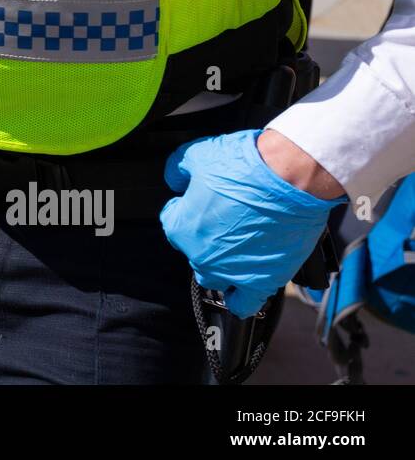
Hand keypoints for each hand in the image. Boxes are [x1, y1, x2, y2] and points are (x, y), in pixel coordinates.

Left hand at [160, 129, 345, 318]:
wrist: (289, 178)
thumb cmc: (244, 166)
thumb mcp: (197, 155)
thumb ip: (178, 170)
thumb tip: (175, 179)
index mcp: (181, 228)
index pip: (171, 222)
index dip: (184, 208)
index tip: (198, 200)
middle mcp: (201, 255)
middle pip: (193, 252)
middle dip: (203, 237)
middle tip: (224, 220)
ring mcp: (231, 271)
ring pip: (215, 278)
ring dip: (220, 266)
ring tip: (236, 247)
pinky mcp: (262, 281)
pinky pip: (245, 304)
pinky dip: (241, 299)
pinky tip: (244, 286)